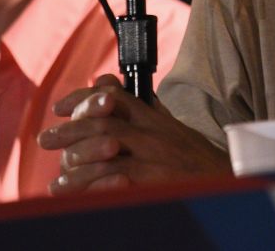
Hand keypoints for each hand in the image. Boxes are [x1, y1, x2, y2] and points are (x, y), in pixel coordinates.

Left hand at [37, 74, 231, 192]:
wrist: (228, 183)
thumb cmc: (196, 159)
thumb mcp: (169, 126)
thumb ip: (138, 106)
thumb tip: (106, 82)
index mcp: (154, 118)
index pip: (114, 95)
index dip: (83, 97)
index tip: (61, 106)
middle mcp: (153, 132)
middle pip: (104, 121)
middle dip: (70, 129)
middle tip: (46, 139)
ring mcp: (155, 156)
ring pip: (106, 147)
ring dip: (75, 160)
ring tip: (57, 179)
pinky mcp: (156, 180)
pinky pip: (116, 178)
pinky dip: (92, 183)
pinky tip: (76, 191)